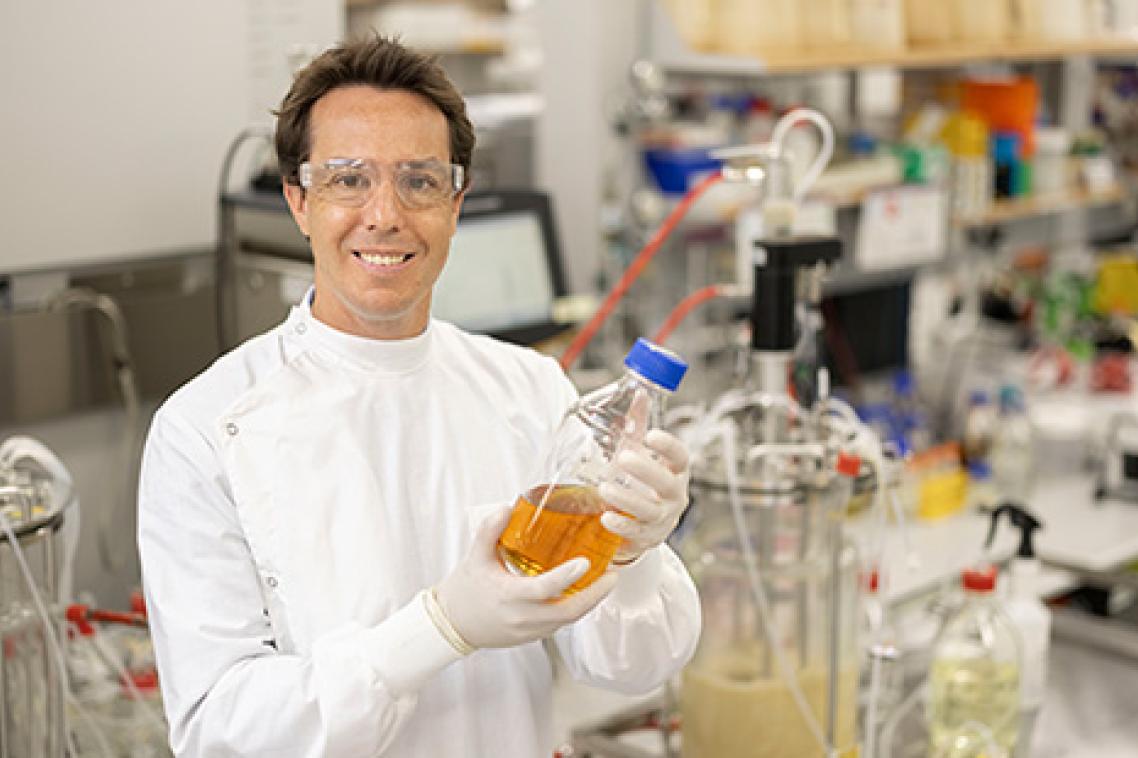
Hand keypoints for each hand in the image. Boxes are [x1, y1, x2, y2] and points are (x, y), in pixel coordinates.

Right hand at [434, 507, 617, 650]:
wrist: (453, 624)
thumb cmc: (465, 590)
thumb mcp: (475, 557)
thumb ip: (489, 531)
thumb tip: (506, 507)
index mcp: (509, 596)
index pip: (543, 589)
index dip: (567, 576)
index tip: (586, 562)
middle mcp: (523, 617)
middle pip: (569, 611)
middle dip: (595, 595)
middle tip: (613, 575)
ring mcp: (530, 630)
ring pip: (569, 619)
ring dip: (591, 602)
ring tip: (607, 581)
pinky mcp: (534, 636)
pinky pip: (562, 623)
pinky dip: (577, 608)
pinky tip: (587, 592)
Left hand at [599, 427, 691, 563]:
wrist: (643, 525)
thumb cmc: (643, 483)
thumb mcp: (641, 453)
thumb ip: (639, 426)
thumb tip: (639, 392)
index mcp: (676, 472)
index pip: (681, 458)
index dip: (669, 447)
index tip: (651, 435)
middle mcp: (673, 496)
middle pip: (666, 484)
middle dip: (646, 471)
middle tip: (623, 458)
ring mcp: (662, 519)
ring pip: (649, 510)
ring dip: (627, 499)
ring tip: (605, 488)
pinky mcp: (646, 537)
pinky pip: (636, 532)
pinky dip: (621, 525)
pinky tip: (605, 517)